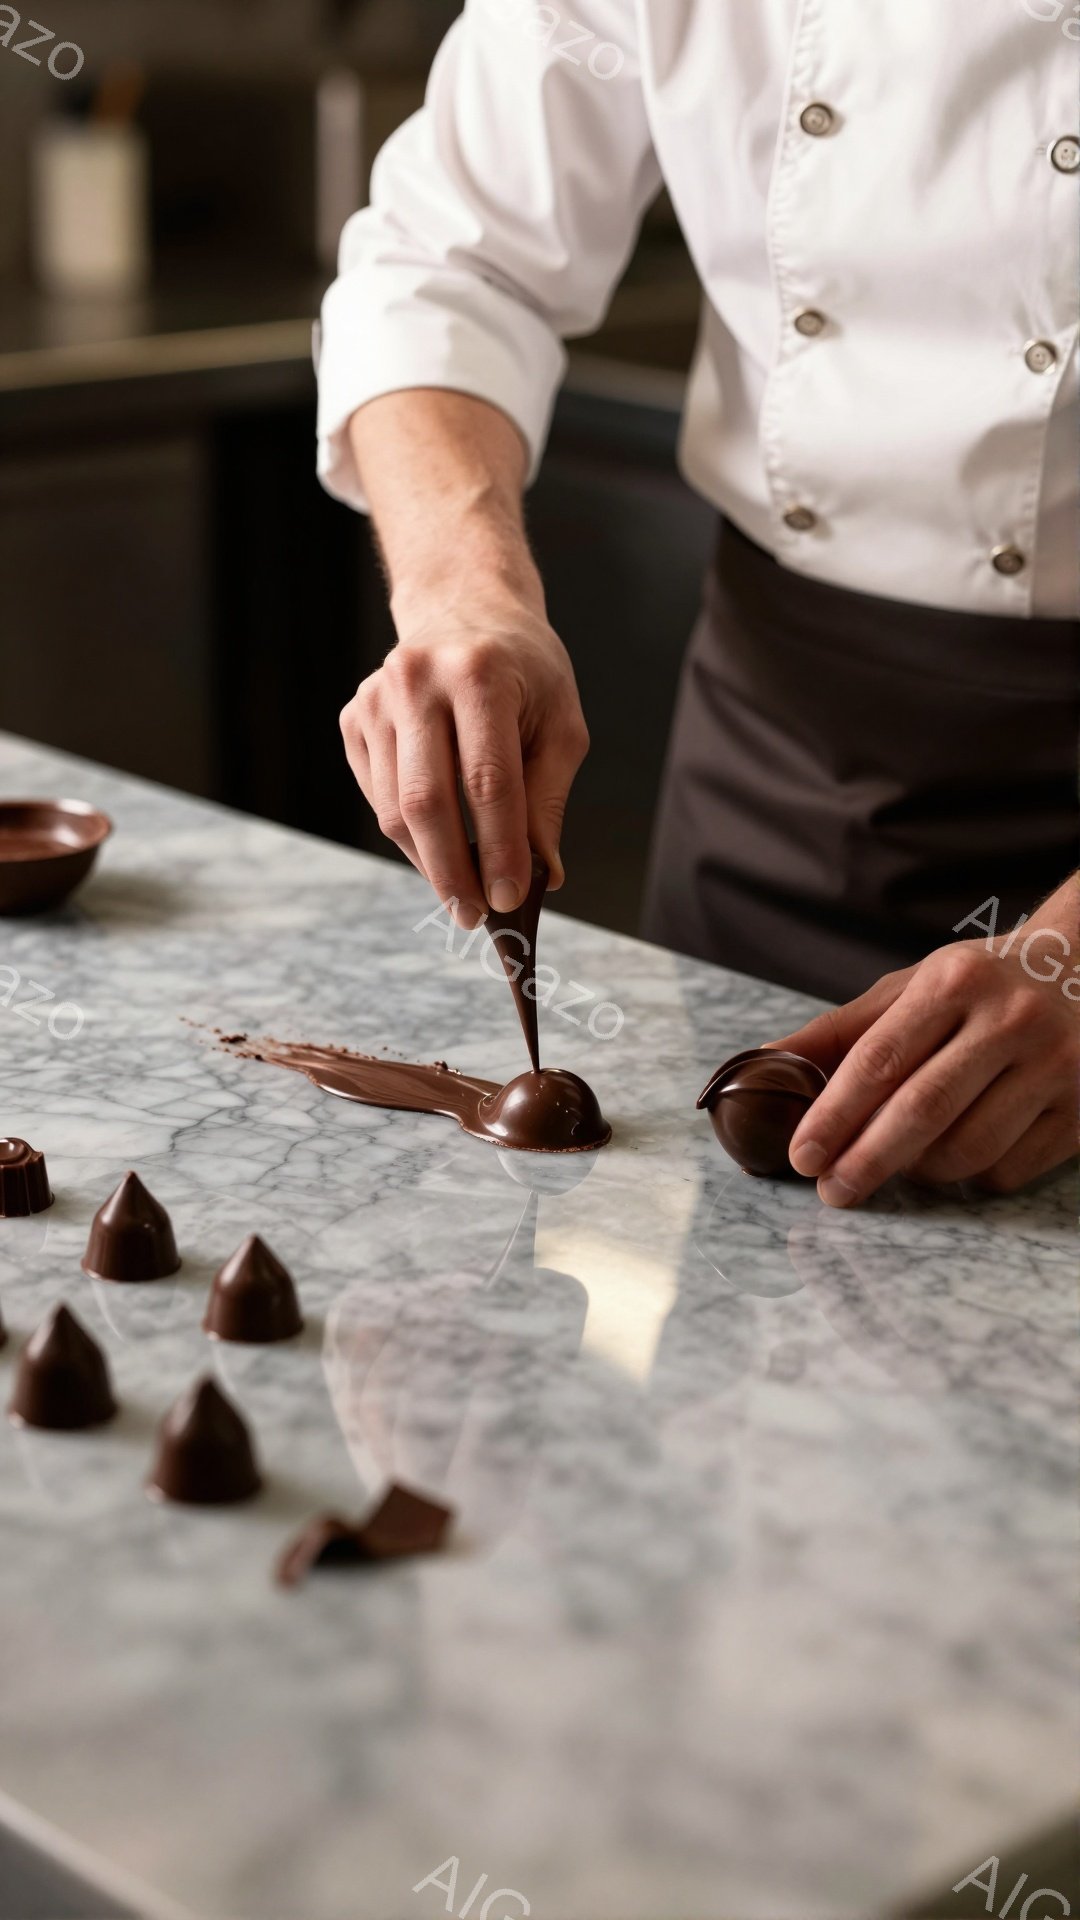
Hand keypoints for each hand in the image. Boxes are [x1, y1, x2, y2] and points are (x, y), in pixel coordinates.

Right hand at [340, 599, 588, 927]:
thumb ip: (548, 801)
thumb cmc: (525, 673)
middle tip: (475, 915)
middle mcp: (416, 680)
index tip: (510, 899)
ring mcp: (376, 698)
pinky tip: (438, 845)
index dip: (499, 848)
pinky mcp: (353, 717)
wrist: (466, 609)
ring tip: (462, 891)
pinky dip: (408, 835)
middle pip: (426, 801)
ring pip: (393, 809)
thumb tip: (541, 876)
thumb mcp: (560, 725)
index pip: (487, 782)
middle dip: (453, 870)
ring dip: (429, 861)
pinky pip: (376, 797)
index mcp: (478, 674)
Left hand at [771, 933, 1078, 1205]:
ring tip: (900, 1161)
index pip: (881, 1059)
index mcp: (955, 982)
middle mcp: (1011, 1020)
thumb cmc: (979, 986)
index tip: (801, 1156)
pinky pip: (1008, 1171)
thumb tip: (760, 1066)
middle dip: (865, 1161)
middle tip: (831, 1191)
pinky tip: (957, 1155)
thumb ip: (839, 1031)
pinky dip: (971, 1178)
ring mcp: (1056, 1066)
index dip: (834, 1115)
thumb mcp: (910, 989)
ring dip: (918, 1172)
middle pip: (922, 1111)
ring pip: (967, 1151)